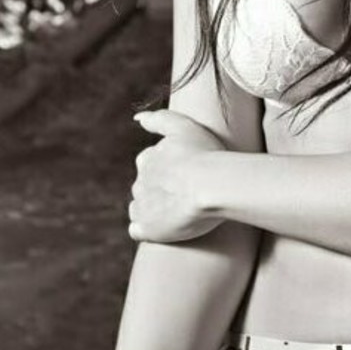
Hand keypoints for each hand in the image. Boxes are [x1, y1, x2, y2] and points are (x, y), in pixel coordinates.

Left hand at [127, 108, 225, 243]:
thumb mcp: (184, 127)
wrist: (214, 186)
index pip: (149, 163)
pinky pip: (138, 230)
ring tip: (180, 213)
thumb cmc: (206, 155)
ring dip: (154, 210)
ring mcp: (142, 207)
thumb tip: (137, 119)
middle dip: (160, 190)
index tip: (185, 173)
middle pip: (145, 187)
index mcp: (147, 159)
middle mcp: (140, 182)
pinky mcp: (147, 229)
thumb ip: (159, 119)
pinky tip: (165, 228)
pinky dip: (147, 229)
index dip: (167, 169)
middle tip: (187, 194)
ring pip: (140, 208)